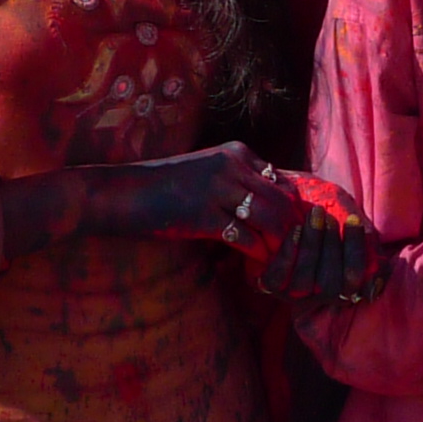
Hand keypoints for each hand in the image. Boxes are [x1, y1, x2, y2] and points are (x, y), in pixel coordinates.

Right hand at [124, 145, 379, 301]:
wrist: (124, 193)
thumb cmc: (165, 186)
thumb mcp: (207, 171)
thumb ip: (239, 181)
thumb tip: (274, 202)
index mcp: (237, 153)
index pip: (284, 181)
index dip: (294, 209)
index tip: (298, 232)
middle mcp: (232, 166)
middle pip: (285, 199)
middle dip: (295, 229)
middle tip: (298, 254)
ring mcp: (219, 190)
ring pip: (272, 218)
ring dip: (280, 244)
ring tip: (281, 261)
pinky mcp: (204, 216)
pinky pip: (246, 238)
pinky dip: (256, 256)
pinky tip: (257, 268)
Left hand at [252, 169, 380, 304]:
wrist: (291, 195)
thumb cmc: (326, 208)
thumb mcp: (349, 220)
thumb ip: (367, 243)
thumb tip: (377, 279)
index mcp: (344, 285)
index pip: (354, 282)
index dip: (355, 252)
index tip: (353, 219)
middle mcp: (319, 295)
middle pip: (330, 285)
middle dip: (331, 247)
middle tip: (329, 217)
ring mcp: (293, 293)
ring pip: (304, 281)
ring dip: (312, 245)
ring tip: (315, 215)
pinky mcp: (269, 285)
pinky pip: (278, 277)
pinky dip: (289, 251)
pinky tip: (295, 228)